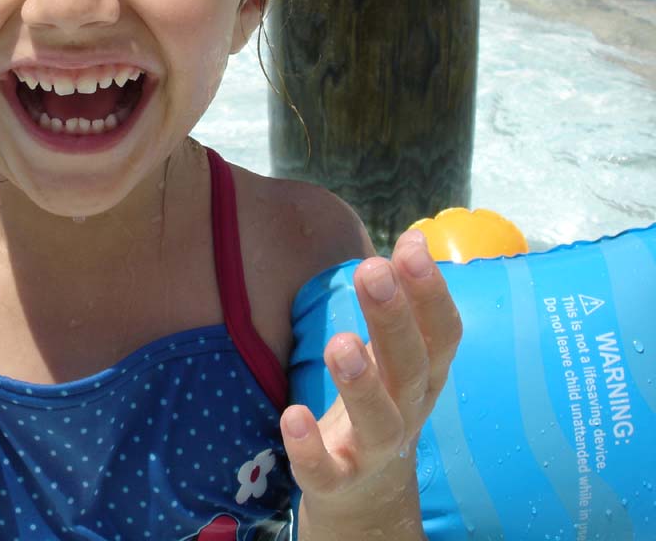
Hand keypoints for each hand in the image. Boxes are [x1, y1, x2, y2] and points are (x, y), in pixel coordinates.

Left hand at [281, 230, 462, 535]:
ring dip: (362, 383)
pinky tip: (292, 417)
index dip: (431, 291)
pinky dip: (310, 448)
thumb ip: (402, 301)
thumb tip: (413, 238)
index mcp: (426, 373)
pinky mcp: (339, 480)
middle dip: (394, 319)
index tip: (411, 244)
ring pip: (379, 421)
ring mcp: (375, 449)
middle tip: (372, 271)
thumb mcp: (397, 354)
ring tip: (340, 343)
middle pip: (411, 366)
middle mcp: (409, 409)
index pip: (442, 332)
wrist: (369, 496)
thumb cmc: (383, 400)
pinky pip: (327, 470)